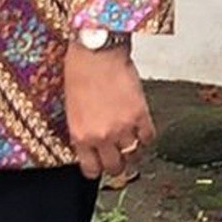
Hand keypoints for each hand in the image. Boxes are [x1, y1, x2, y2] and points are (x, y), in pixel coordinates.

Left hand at [64, 40, 155, 180]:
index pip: (91, 169)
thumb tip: (92, 141)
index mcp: (81, 136)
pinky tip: (142, 129)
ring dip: (134, 150)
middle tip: (120, 157)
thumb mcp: (73, 108)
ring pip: (134, 155)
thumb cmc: (80, 72)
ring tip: (132, 142)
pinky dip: (147, 136)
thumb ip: (83, 130)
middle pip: (115, 166)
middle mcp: (101, 136)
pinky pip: (149, 137)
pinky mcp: (140, 115)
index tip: (100, 165)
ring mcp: (122, 127)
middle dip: (118, 164)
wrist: (96, 52)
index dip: (97, 169)